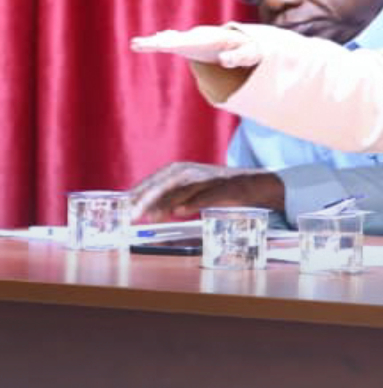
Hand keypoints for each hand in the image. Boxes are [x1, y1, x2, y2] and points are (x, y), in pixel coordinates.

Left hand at [129, 162, 285, 220]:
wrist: (255, 183)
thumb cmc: (218, 189)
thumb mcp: (190, 191)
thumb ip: (170, 199)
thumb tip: (148, 213)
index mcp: (178, 170)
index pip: (152, 182)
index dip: (136, 195)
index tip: (122, 210)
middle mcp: (190, 171)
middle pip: (163, 185)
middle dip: (145, 200)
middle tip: (131, 216)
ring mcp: (207, 178)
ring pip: (181, 189)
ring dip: (164, 203)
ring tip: (150, 216)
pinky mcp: (224, 186)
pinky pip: (206, 195)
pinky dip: (193, 202)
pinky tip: (180, 212)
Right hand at [130, 26, 261, 67]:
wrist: (246, 41)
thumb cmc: (249, 49)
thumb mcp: (249, 54)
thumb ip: (238, 57)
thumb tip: (225, 60)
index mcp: (211, 38)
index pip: (191, 42)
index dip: (176, 43)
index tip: (162, 43)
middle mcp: (199, 36)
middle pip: (176, 40)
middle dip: (161, 41)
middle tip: (143, 43)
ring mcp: (192, 39)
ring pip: (170, 40)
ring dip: (155, 42)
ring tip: (136, 44)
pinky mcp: (189, 44)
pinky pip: (170, 43)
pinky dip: (158, 42)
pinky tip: (143, 44)